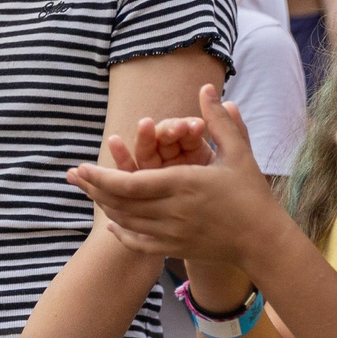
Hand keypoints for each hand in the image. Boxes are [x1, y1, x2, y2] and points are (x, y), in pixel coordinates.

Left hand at [67, 87, 284, 265]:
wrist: (262, 240)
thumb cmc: (251, 193)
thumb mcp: (239, 152)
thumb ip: (219, 121)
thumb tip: (206, 89)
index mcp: (184, 184)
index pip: (131, 183)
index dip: (102, 177)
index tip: (82, 168)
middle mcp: (172, 211)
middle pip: (121, 202)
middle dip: (94, 189)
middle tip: (75, 178)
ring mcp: (171, 233)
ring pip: (126, 222)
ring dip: (105, 207)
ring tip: (90, 193)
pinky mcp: (174, 248)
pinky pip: (139, 242)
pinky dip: (122, 233)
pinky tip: (113, 224)